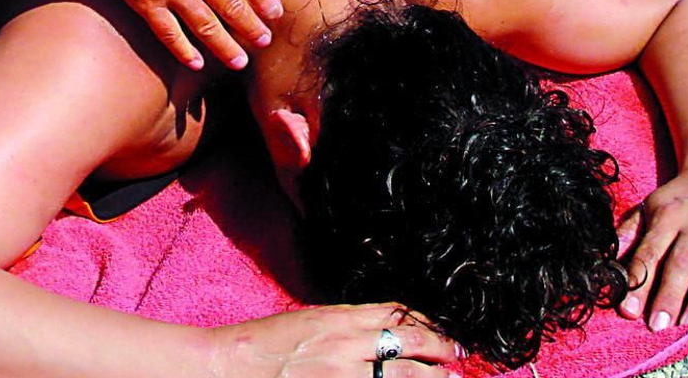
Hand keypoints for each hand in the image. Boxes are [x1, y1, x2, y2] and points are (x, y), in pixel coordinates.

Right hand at [83, 0, 282, 71]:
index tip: (275, 12)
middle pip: (231, 4)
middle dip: (251, 26)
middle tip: (265, 42)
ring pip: (206, 25)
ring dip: (226, 46)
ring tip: (240, 62)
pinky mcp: (146, 3)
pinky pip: (170, 33)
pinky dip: (184, 51)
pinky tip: (196, 65)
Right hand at [209, 304, 461, 377]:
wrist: (226, 367)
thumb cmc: (264, 345)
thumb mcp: (309, 321)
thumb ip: (348, 323)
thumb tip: (387, 329)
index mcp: (339, 318)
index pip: (399, 315)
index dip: (429, 325)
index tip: (446, 336)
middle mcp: (345, 344)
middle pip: (412, 344)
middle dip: (443, 353)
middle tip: (461, 360)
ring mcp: (341, 374)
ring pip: (404, 376)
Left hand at [615, 159, 687, 330]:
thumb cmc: (679, 197)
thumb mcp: (650, 206)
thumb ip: (629, 233)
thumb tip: (606, 262)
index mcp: (667, 214)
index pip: (650, 252)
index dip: (639, 282)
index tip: (628, 310)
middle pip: (681, 263)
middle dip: (668, 296)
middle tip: (657, 325)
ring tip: (686, 322)